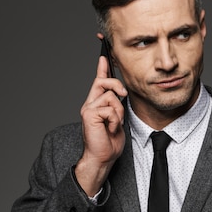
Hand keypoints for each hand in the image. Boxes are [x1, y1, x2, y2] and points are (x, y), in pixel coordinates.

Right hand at [75, 54, 127, 195]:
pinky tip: (110, 128)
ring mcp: (88, 108)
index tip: (105, 54)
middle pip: (105, 82)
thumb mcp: (117, 120)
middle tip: (123, 96)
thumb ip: (117, 106)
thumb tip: (120, 94)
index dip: (102, 66)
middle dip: (117, 87)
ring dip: (118, 113)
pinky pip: (110, 108)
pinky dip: (115, 120)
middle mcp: (90, 103)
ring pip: (112, 97)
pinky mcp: (89, 114)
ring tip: (114, 125)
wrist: (102, 157)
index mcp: (96, 103)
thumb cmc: (110, 142)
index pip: (99, 80)